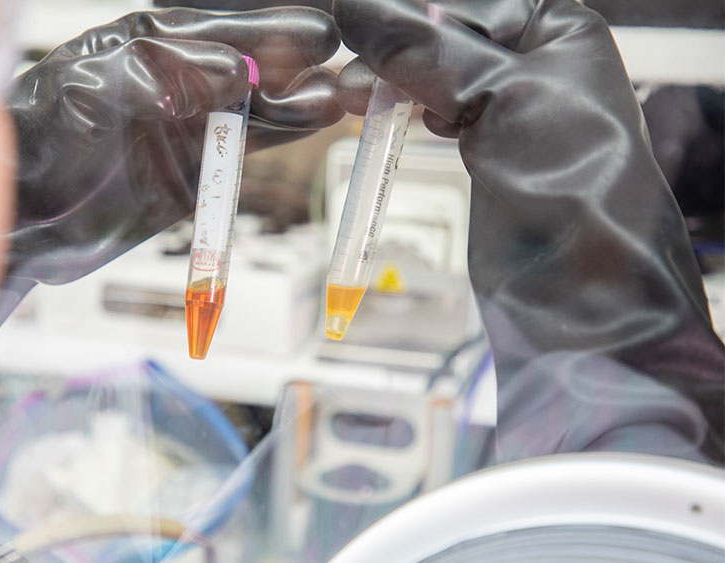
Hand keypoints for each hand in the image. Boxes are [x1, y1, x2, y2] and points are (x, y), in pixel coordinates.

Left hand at [6, 7, 343, 284]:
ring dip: (295, 100)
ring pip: (255, 106)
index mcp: (145, 44)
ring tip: (337, 97)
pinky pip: (245, 148)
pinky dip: (279, 135)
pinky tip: (311, 120)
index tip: (314, 31)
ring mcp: (185, 126)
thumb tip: (236, 70)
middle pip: (249, 63)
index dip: (268, 27)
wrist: (23, 216)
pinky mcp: (192, 171)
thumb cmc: (40, 139)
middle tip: (336, 61)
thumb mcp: (96, 90)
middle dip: (292, 61)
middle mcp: (173, 81)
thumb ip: (163, 73)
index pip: (219, 27)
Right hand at [334, 0, 722, 461]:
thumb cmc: (577, 200)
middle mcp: (536, 57)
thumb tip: (356, 10)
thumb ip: (427, 48)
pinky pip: (428, 104)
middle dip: (389, 38)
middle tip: (341, 57)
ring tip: (349, 94)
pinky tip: (370, 107)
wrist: (585, 310)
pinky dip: (395, 104)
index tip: (350, 17)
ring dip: (384, 73)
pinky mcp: (481, 145)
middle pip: (442, 25)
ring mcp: (507, 103)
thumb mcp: (503, 100)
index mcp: (560, 27)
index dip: (407, 8)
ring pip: (427, 65)